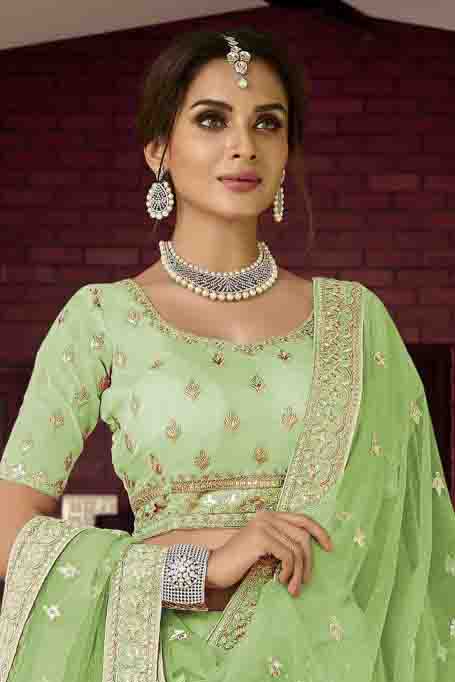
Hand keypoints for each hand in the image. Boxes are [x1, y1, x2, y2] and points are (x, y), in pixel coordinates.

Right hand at [206, 511, 332, 597]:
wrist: (214, 569)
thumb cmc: (239, 563)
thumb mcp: (264, 550)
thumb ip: (282, 544)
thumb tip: (310, 556)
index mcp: (269, 516)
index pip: (302, 519)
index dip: (319, 531)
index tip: (330, 548)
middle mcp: (267, 516)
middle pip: (303, 536)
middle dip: (308, 561)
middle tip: (305, 582)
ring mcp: (264, 525)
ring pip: (297, 548)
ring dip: (298, 572)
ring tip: (293, 588)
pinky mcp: (261, 537)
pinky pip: (288, 555)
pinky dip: (289, 571)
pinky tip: (281, 581)